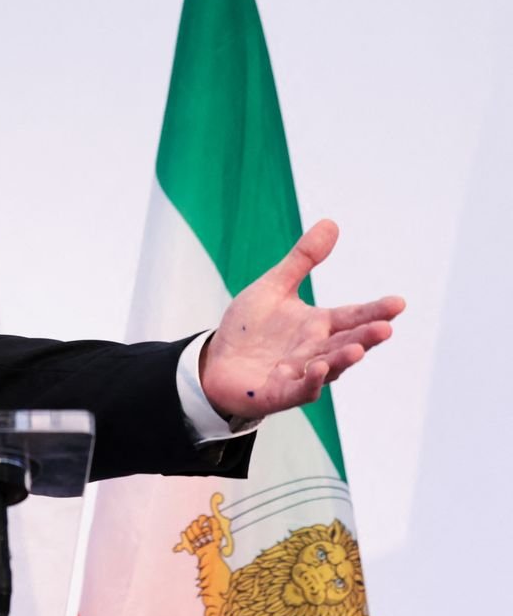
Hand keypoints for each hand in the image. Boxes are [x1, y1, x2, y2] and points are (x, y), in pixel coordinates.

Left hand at [199, 219, 403, 419]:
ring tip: (357, 349)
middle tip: (385, 328)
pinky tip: (319, 369)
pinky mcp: (281, 393)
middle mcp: (316, 350)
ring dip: (343, 359)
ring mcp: (301, 373)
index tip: (398, 302)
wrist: (216, 362)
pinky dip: (311, 381)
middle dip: (366, 337)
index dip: (375, 311)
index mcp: (319, 325)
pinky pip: (301, 389)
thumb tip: (331, 223)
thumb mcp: (274, 287)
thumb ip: (303, 259)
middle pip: (347, 342)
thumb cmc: (249, 328)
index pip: (353, 316)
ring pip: (330, 367)